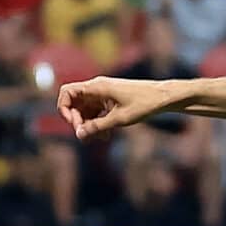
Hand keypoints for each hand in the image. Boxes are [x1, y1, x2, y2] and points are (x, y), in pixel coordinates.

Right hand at [58, 76, 174, 139]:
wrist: (162, 97)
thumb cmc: (143, 104)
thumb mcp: (119, 119)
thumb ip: (98, 127)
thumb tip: (79, 134)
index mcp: (96, 87)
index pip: (67, 92)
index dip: (64, 108)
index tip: (74, 124)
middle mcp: (97, 88)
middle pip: (75, 104)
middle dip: (78, 121)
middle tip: (87, 136)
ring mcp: (103, 94)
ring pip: (86, 110)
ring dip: (89, 125)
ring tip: (99, 138)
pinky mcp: (110, 100)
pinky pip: (96, 111)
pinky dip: (98, 123)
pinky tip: (106, 135)